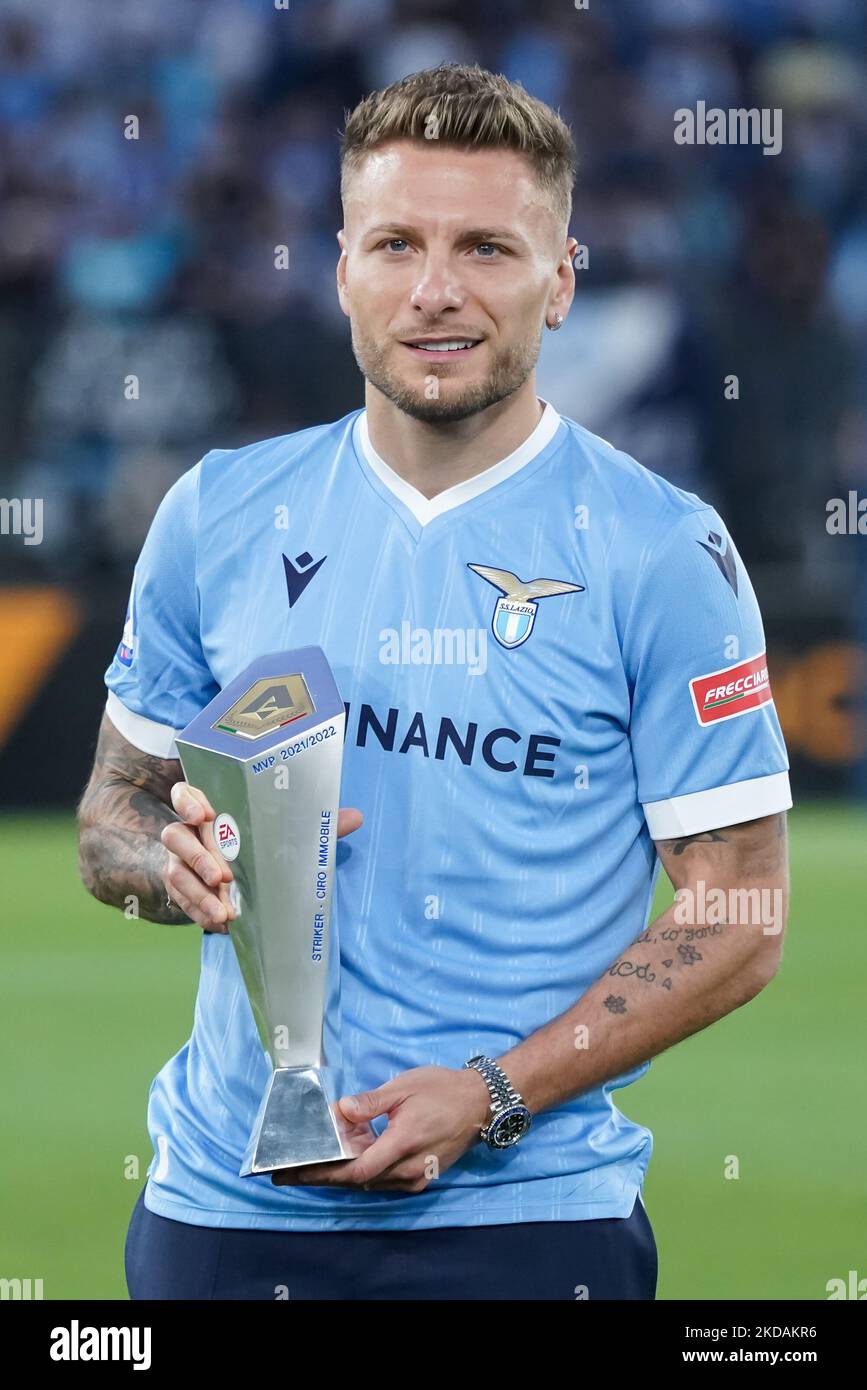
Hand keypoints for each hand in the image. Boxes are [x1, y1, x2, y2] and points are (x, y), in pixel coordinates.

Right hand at [161, 783, 362, 931]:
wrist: (239, 874)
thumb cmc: (263, 842)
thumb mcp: (287, 831)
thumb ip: (314, 823)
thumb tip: (355, 817)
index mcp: (209, 807)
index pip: (183, 793)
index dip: (187, 800)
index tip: (204, 814)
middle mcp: (188, 831)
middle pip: (176, 836)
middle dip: (198, 856)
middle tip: (223, 876)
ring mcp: (180, 861)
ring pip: (175, 872)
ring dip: (198, 892)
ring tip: (223, 910)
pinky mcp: (182, 889)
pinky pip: (181, 900)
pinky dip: (200, 912)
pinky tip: (222, 922)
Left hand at [271, 1065, 491, 1193]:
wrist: (481, 1103)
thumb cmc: (442, 1089)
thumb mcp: (404, 1087)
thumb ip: (370, 1102)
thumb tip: (340, 1111)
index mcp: (403, 1143)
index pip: (356, 1170)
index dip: (323, 1174)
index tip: (294, 1172)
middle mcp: (408, 1169)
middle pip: (357, 1181)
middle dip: (322, 1176)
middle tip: (289, 1172)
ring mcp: (416, 1176)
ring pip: (369, 1182)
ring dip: (342, 1172)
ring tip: (314, 1160)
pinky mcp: (421, 1176)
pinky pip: (383, 1179)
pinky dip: (363, 1169)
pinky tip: (349, 1154)